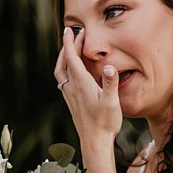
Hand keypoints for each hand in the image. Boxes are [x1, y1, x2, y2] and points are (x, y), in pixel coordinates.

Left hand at [53, 27, 121, 145]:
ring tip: (70, 49)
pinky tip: (72, 72)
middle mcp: (72, 87)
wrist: (94, 142)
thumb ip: (110, 83)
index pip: (71, 57)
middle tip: (75, 34)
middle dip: (68, 46)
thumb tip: (110, 67)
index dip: (70, 42)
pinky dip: (65, 69)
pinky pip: (63, 80)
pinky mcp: (71, 102)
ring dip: (64, 58)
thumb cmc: (105, 122)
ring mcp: (69, 95)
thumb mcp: (112, 101)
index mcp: (81, 83)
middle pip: (64, 62)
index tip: (70, 29)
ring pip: (61, 71)